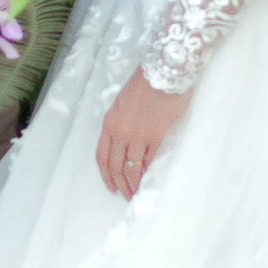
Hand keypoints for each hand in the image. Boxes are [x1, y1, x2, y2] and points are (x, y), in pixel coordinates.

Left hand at [97, 67, 187, 196]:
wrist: (164, 72)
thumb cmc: (145, 82)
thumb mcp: (123, 102)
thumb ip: (121, 122)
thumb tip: (126, 141)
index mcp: (109, 122)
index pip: (102, 156)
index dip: (106, 174)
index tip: (111, 186)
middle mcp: (120, 132)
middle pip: (115, 166)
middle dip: (120, 184)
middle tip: (126, 195)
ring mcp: (138, 135)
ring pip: (131, 167)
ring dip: (133, 183)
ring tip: (136, 193)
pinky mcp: (156, 136)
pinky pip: (148, 159)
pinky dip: (147, 171)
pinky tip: (148, 178)